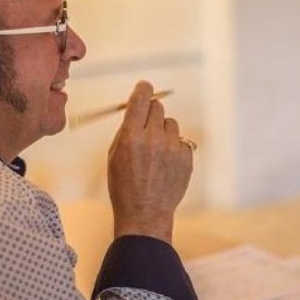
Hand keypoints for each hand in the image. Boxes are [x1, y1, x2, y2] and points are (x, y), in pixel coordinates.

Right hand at [107, 81, 192, 243]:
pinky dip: (174, 148)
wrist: (144, 213)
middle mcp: (153, 138)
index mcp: (131, 136)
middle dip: (151, 113)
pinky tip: (165, 164)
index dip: (143, 89)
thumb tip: (135, 111)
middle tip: (146, 126)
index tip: (145, 86)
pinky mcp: (186, 158)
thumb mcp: (114, 156)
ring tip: (156, 152)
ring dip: (163, 131)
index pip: (140, 99)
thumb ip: (125, 130)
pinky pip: (181, 141)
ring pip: (171, 123)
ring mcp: (172, 148)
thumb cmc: (123, 186)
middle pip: (157, 107)